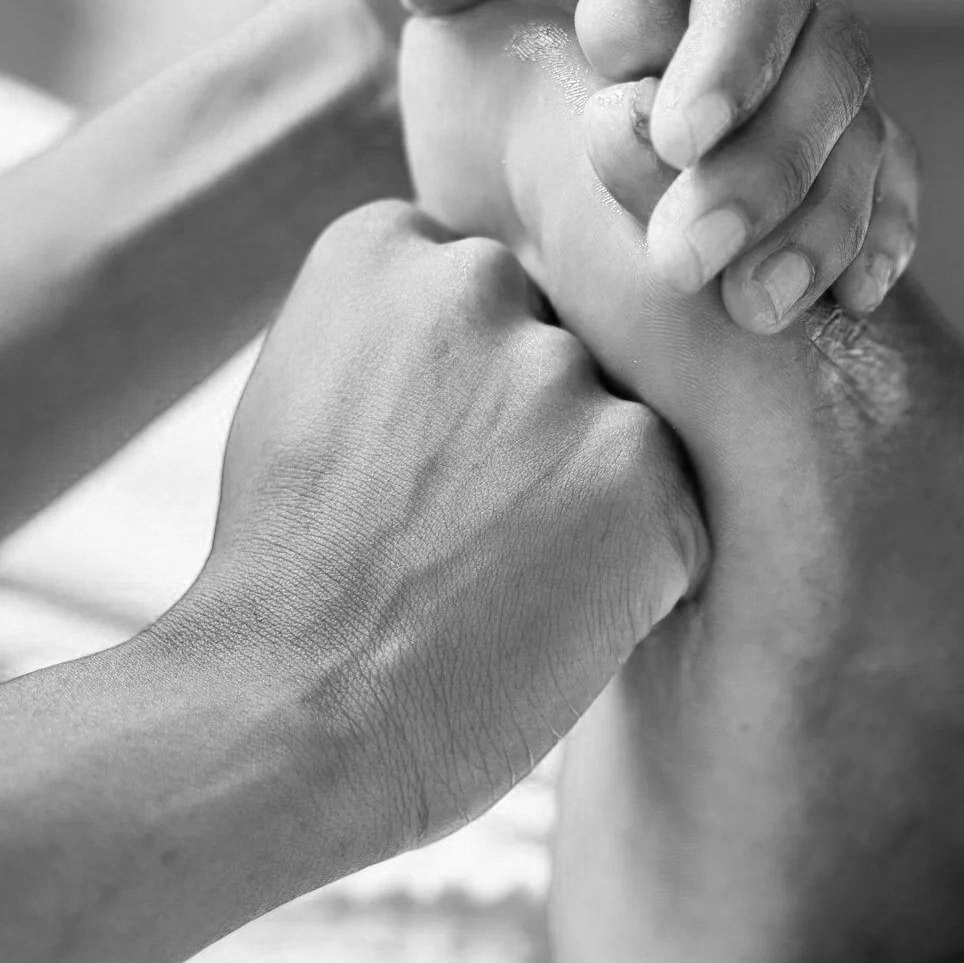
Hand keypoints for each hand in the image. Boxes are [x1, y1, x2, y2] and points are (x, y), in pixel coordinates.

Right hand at [166, 203, 705, 852]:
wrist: (291, 716)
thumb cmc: (290, 582)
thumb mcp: (306, 394)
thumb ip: (401, 329)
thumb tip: (501, 319)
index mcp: (383, 246)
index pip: (480, 292)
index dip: (455, 395)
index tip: (407, 465)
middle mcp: (480, 281)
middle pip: (558, 349)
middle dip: (530, 436)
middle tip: (456, 534)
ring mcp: (566, 373)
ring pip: (620, 429)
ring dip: (586, 502)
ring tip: (495, 582)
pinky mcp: (642, 467)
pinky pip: (674, 513)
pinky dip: (636, 574)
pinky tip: (547, 617)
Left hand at [344, 0, 917, 333]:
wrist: (455, 33)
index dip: (722, 45)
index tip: (663, 132)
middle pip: (823, 62)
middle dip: (763, 162)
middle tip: (683, 251)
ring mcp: (806, 57)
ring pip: (854, 139)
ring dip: (807, 226)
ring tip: (744, 305)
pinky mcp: (809, 141)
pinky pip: (875, 190)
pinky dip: (864, 242)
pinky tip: (846, 301)